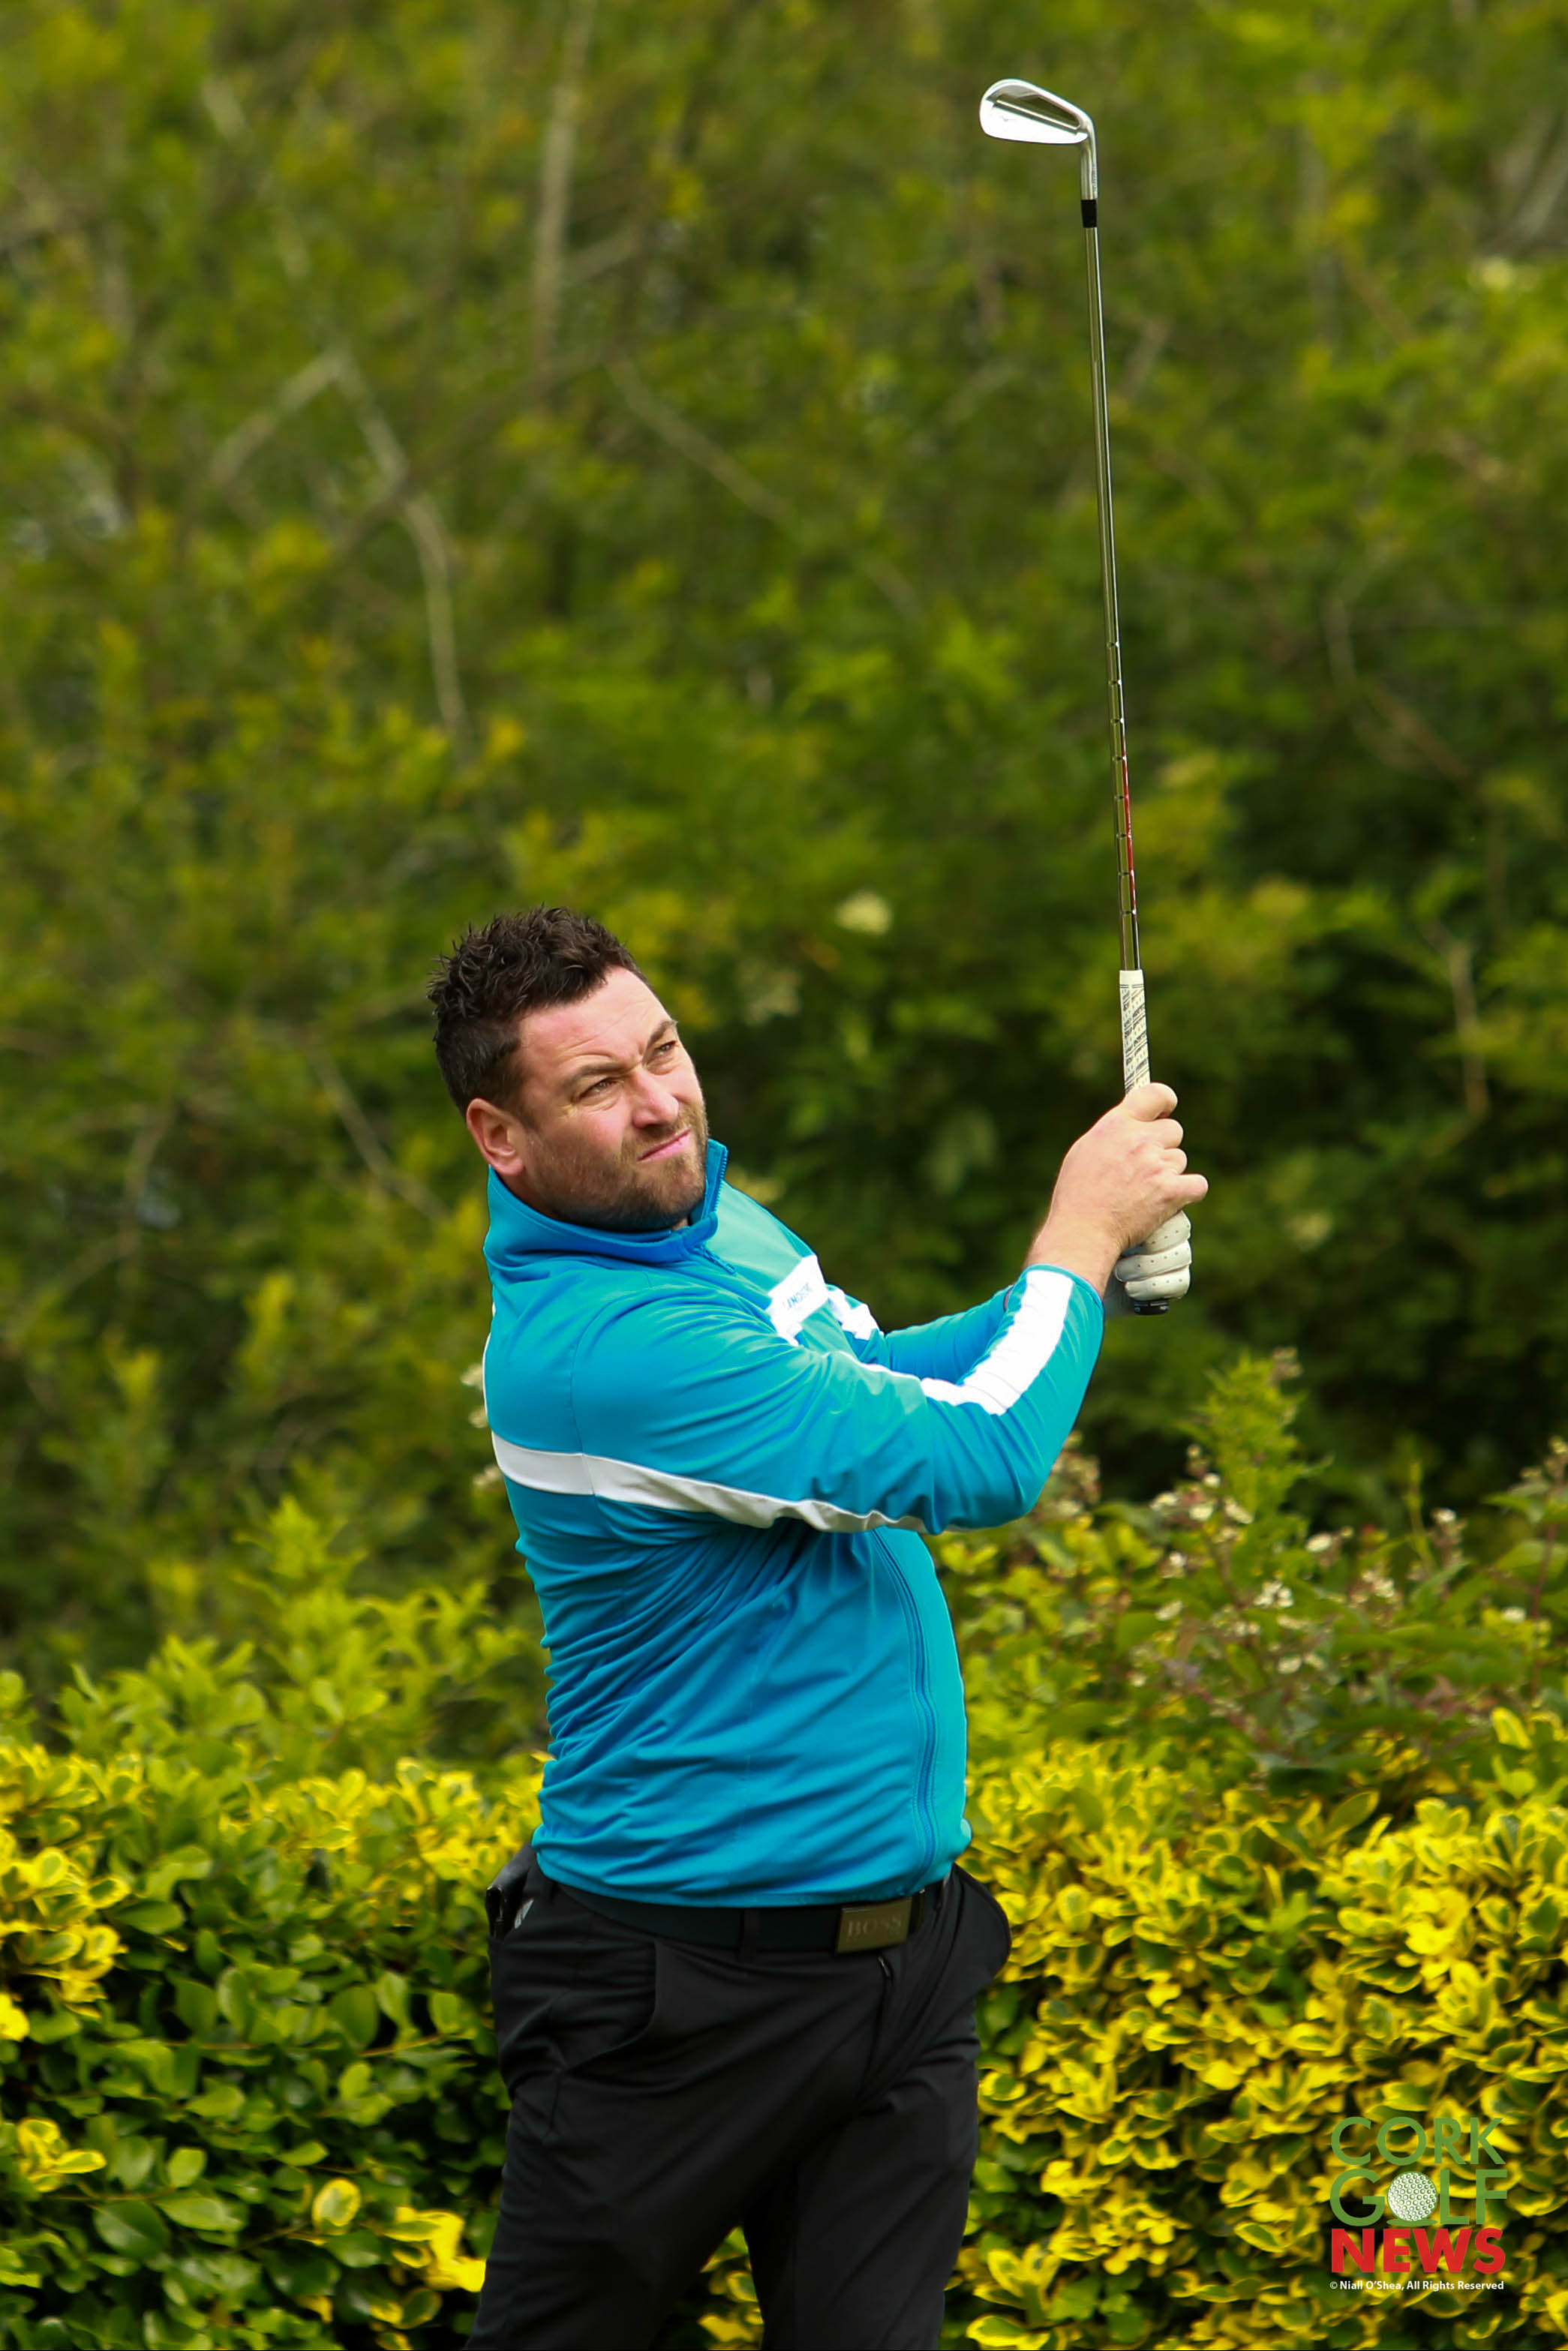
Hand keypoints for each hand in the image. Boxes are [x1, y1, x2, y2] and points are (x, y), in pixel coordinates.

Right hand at [1025, 1084, 1207, 1295]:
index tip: (1164, 1110)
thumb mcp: (1084, 1151)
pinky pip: (1197, 1185)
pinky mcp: (1171, 1192)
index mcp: (1116, 1125)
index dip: (1165, 1101)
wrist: (1082, 1232)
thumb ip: (1112, 1134)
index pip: (1155, 1094)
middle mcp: (1139, 1140)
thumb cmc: (1077, 1196)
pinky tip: (1171, 1201)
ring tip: (1144, 1192)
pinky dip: (1187, 1193)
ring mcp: (1157, 1165)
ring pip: (1179, 1160)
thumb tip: (1129, 1127)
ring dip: (1169, 1174)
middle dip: (1163, 1146)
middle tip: (1145, 1167)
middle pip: (1173, 1130)